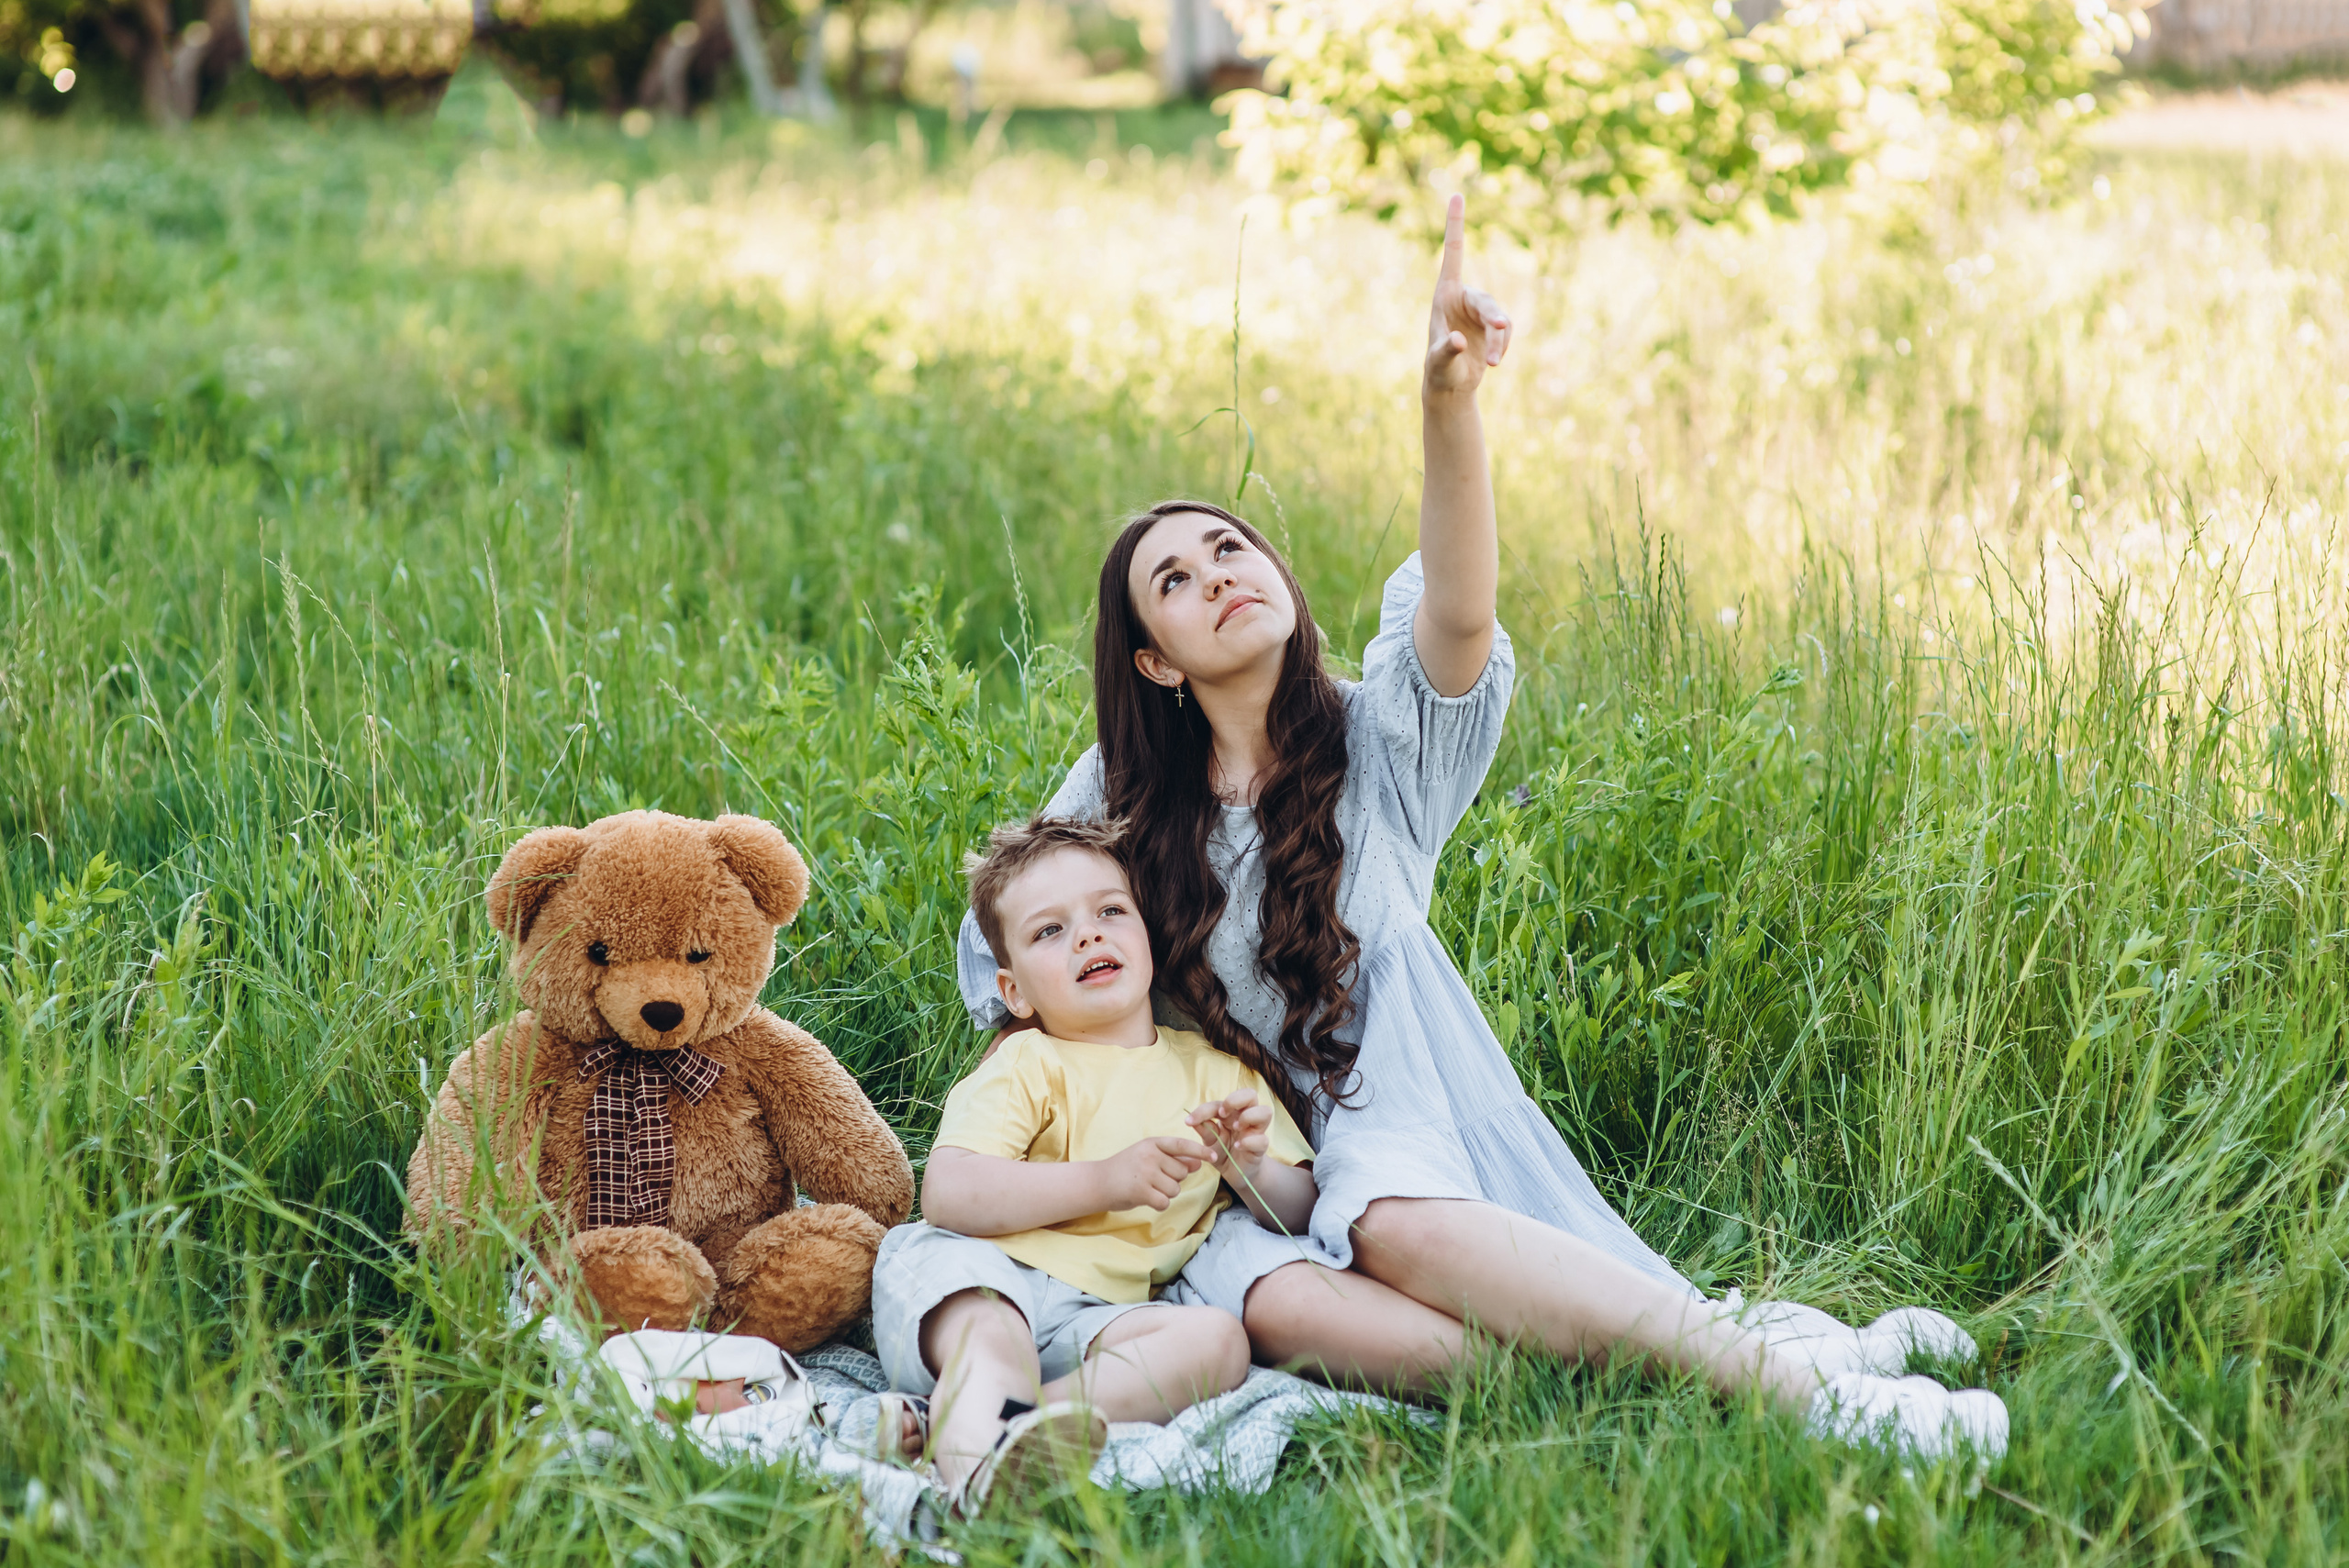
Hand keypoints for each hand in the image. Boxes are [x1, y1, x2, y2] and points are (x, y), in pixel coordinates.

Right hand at [1096, 1136, 1207, 1211]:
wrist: (1098, 1182)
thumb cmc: (1126, 1169)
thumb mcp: (1148, 1156)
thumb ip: (1172, 1158)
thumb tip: (1198, 1162)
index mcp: (1153, 1143)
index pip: (1182, 1145)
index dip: (1200, 1151)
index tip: (1214, 1157)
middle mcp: (1150, 1155)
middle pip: (1182, 1172)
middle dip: (1173, 1179)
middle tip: (1154, 1179)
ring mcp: (1145, 1173)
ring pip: (1175, 1189)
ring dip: (1165, 1193)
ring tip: (1147, 1188)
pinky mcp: (1141, 1191)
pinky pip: (1165, 1202)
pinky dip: (1158, 1204)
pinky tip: (1145, 1198)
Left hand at [1187, 1089, 1273, 1185]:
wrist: (1236, 1173)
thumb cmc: (1224, 1152)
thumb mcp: (1210, 1142)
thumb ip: (1205, 1131)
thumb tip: (1191, 1120)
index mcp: (1232, 1113)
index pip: (1221, 1102)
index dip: (1204, 1109)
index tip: (1189, 1121)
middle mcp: (1246, 1118)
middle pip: (1251, 1094)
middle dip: (1235, 1100)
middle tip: (1222, 1115)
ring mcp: (1256, 1131)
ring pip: (1265, 1112)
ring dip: (1248, 1117)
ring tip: (1235, 1128)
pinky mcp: (1261, 1147)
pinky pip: (1262, 1139)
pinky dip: (1248, 1142)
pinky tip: (1238, 1147)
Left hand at [1424, 194, 1512, 399]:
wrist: (1449, 387)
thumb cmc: (1438, 372)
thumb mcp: (1439, 362)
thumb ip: (1447, 350)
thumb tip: (1459, 342)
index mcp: (1444, 296)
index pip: (1453, 254)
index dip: (1456, 225)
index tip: (1457, 195)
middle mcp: (1462, 298)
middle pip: (1486, 301)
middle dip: (1495, 318)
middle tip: (1500, 330)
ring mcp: (1479, 312)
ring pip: (1498, 318)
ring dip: (1499, 340)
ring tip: (1495, 364)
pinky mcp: (1492, 327)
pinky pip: (1505, 330)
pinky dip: (1503, 346)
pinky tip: (1495, 364)